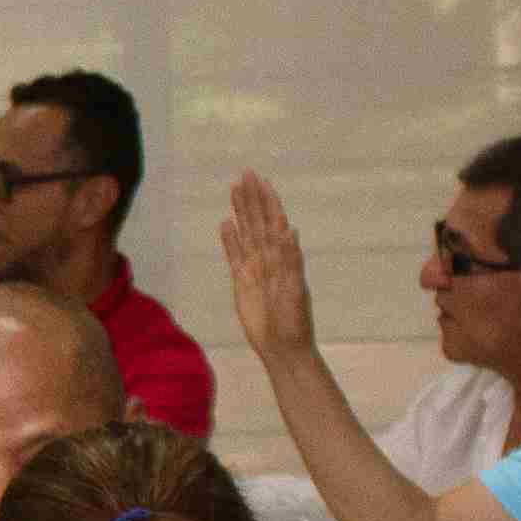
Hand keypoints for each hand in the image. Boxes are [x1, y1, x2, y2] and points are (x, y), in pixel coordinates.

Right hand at [221, 174, 316, 357]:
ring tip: (233, 191)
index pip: (275, 221)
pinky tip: (225, 224)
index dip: (268, 201)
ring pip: (245, 233)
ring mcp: (254, 267)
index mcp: (285, 256)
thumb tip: (290, 230)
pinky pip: (234, 255)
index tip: (261, 181)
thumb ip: (291, 260)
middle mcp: (269, 257)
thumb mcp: (296, 289)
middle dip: (252, 199)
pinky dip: (229, 240)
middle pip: (258, 221)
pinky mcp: (241, 281)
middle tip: (244, 175)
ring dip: (240, 212)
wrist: (282, 346)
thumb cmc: (294, 320)